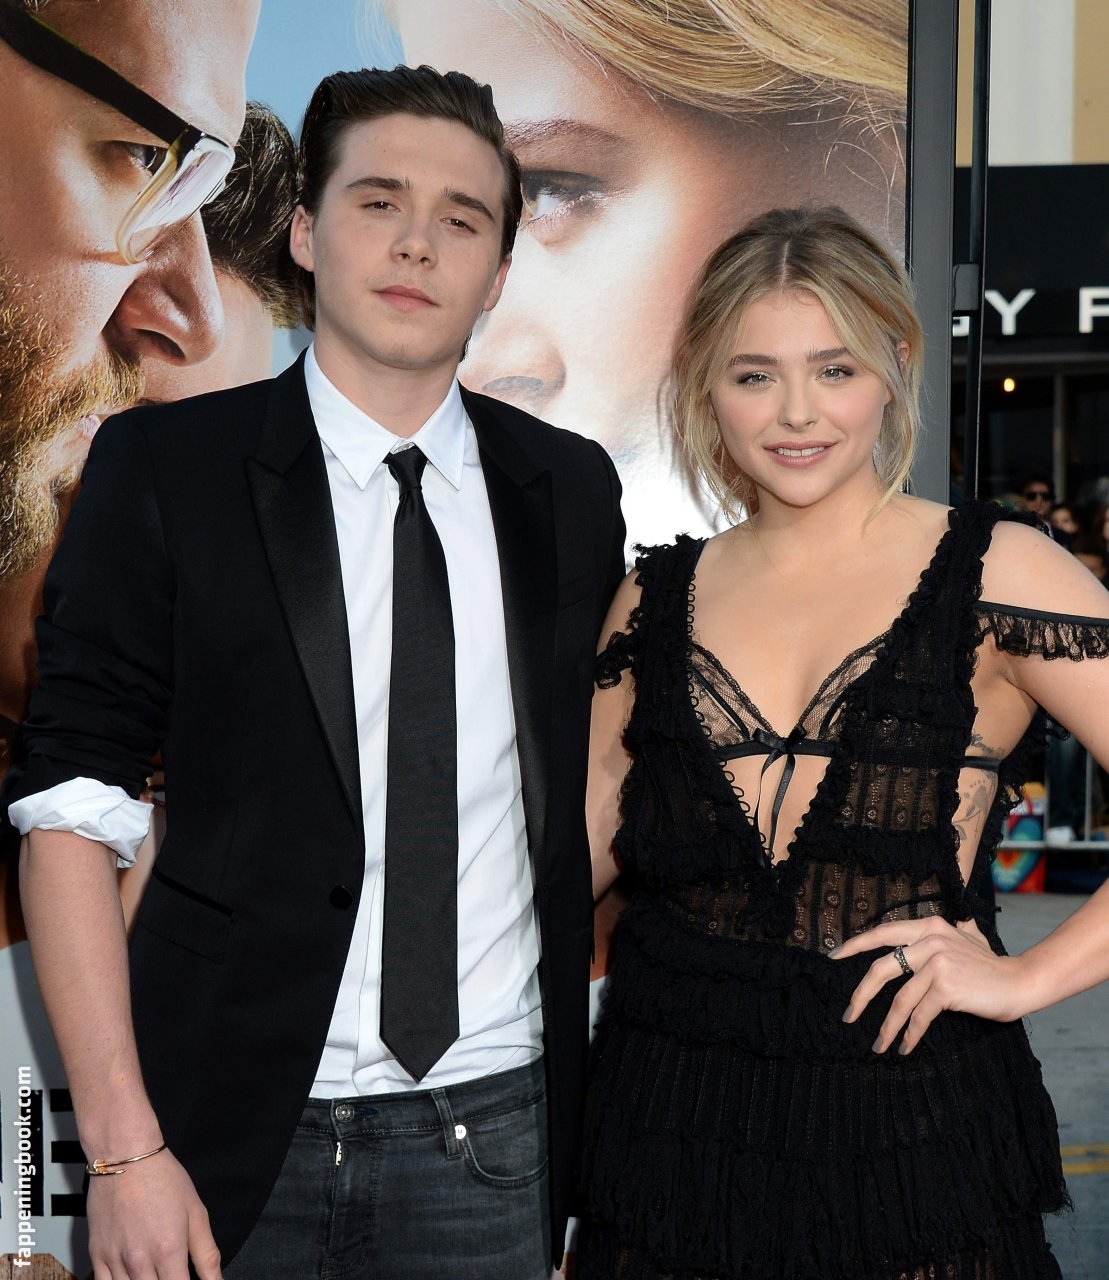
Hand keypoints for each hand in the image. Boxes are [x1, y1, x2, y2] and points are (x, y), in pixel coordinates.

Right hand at [88, 1147, 220, 1279]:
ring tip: (155, 1272)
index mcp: (168, 1250)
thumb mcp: (196, 1212)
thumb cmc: (162, 1178)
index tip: (189, 1278)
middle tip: (173, 1273)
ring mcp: (115, 1260)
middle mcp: (140, 1261)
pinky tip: (133, 1276)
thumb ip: (207, 1254)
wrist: (125, 1156)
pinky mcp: (97, 1256)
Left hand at [831, 916, 1029, 1054]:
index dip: (855, 945)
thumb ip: (938, 934)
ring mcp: (938, 963)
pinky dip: (909, 1034)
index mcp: (928, 926)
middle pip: (881, 969)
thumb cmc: (989, 965)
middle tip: (848, 1015)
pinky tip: (903, 1047)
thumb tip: (911, 939)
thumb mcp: (963, 938)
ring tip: (877, 1044)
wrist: (1020, 982)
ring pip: (899, 999)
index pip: (883, 933)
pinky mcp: (947, 988)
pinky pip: (919, 1015)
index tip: (834, 958)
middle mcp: (930, 940)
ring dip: (886, 1026)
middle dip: (860, 995)